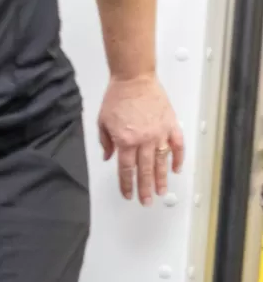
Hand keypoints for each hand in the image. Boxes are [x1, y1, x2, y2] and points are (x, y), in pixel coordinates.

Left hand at [97, 74, 185, 204]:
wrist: (133, 80)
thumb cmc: (117, 98)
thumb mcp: (102, 122)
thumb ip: (106, 142)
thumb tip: (109, 159)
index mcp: (125, 141)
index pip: (126, 169)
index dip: (127, 184)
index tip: (128, 195)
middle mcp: (143, 140)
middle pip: (145, 170)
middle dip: (145, 188)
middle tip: (146, 202)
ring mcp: (159, 133)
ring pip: (162, 162)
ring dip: (162, 179)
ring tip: (162, 192)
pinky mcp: (171, 125)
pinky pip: (177, 145)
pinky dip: (178, 158)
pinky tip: (177, 169)